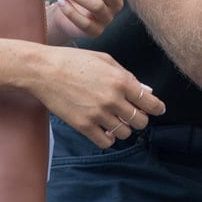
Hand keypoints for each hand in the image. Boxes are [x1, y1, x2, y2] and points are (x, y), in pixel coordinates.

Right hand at [35, 46, 165, 147]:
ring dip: (123, 128)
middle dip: (139, 118)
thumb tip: (145, 91)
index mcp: (120, 80)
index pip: (150, 103)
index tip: (157, 110)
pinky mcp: (83, 126)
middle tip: (131, 114)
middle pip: (140, 121)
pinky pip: (106, 141)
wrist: (43, 70)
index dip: (157, 108)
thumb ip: (127, 75)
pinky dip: (108, 137)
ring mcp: (98, 114)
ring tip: (113, 119)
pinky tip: (103, 128)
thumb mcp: (104, 60)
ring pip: (125, 133)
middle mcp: (112, 99)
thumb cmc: (74, 61)